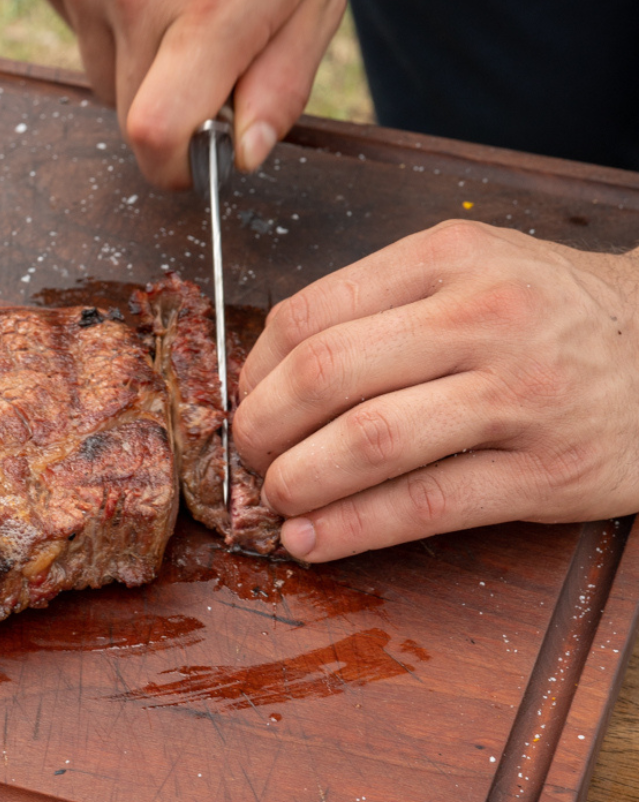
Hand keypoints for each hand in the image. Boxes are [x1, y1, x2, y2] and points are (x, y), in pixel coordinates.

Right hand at [28, 0, 344, 187]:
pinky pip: (77, 31)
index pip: (156, 133)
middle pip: (127, 114)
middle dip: (166, 109)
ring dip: (135, 63)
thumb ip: (283, 84)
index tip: (189, 166)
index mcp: (212, 3)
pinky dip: (106, 20)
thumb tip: (244, 158)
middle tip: (203, 54)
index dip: (170, 167)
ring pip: (100, 76)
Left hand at [233, 220, 638, 561]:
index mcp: (449, 258)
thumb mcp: (473, 270)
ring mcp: (517, 397)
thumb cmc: (554, 315)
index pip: (312, 314)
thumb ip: (382, 306)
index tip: (248, 401)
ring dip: (299, 482)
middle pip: (327, 376)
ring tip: (276, 501)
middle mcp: (482, 318)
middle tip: (249, 457)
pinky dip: (353, 531)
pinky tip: (313, 543)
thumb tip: (273, 372)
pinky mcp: (543, 473)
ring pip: (371, 441)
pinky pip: (425, 505)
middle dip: (263, 428)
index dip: (257, 371)